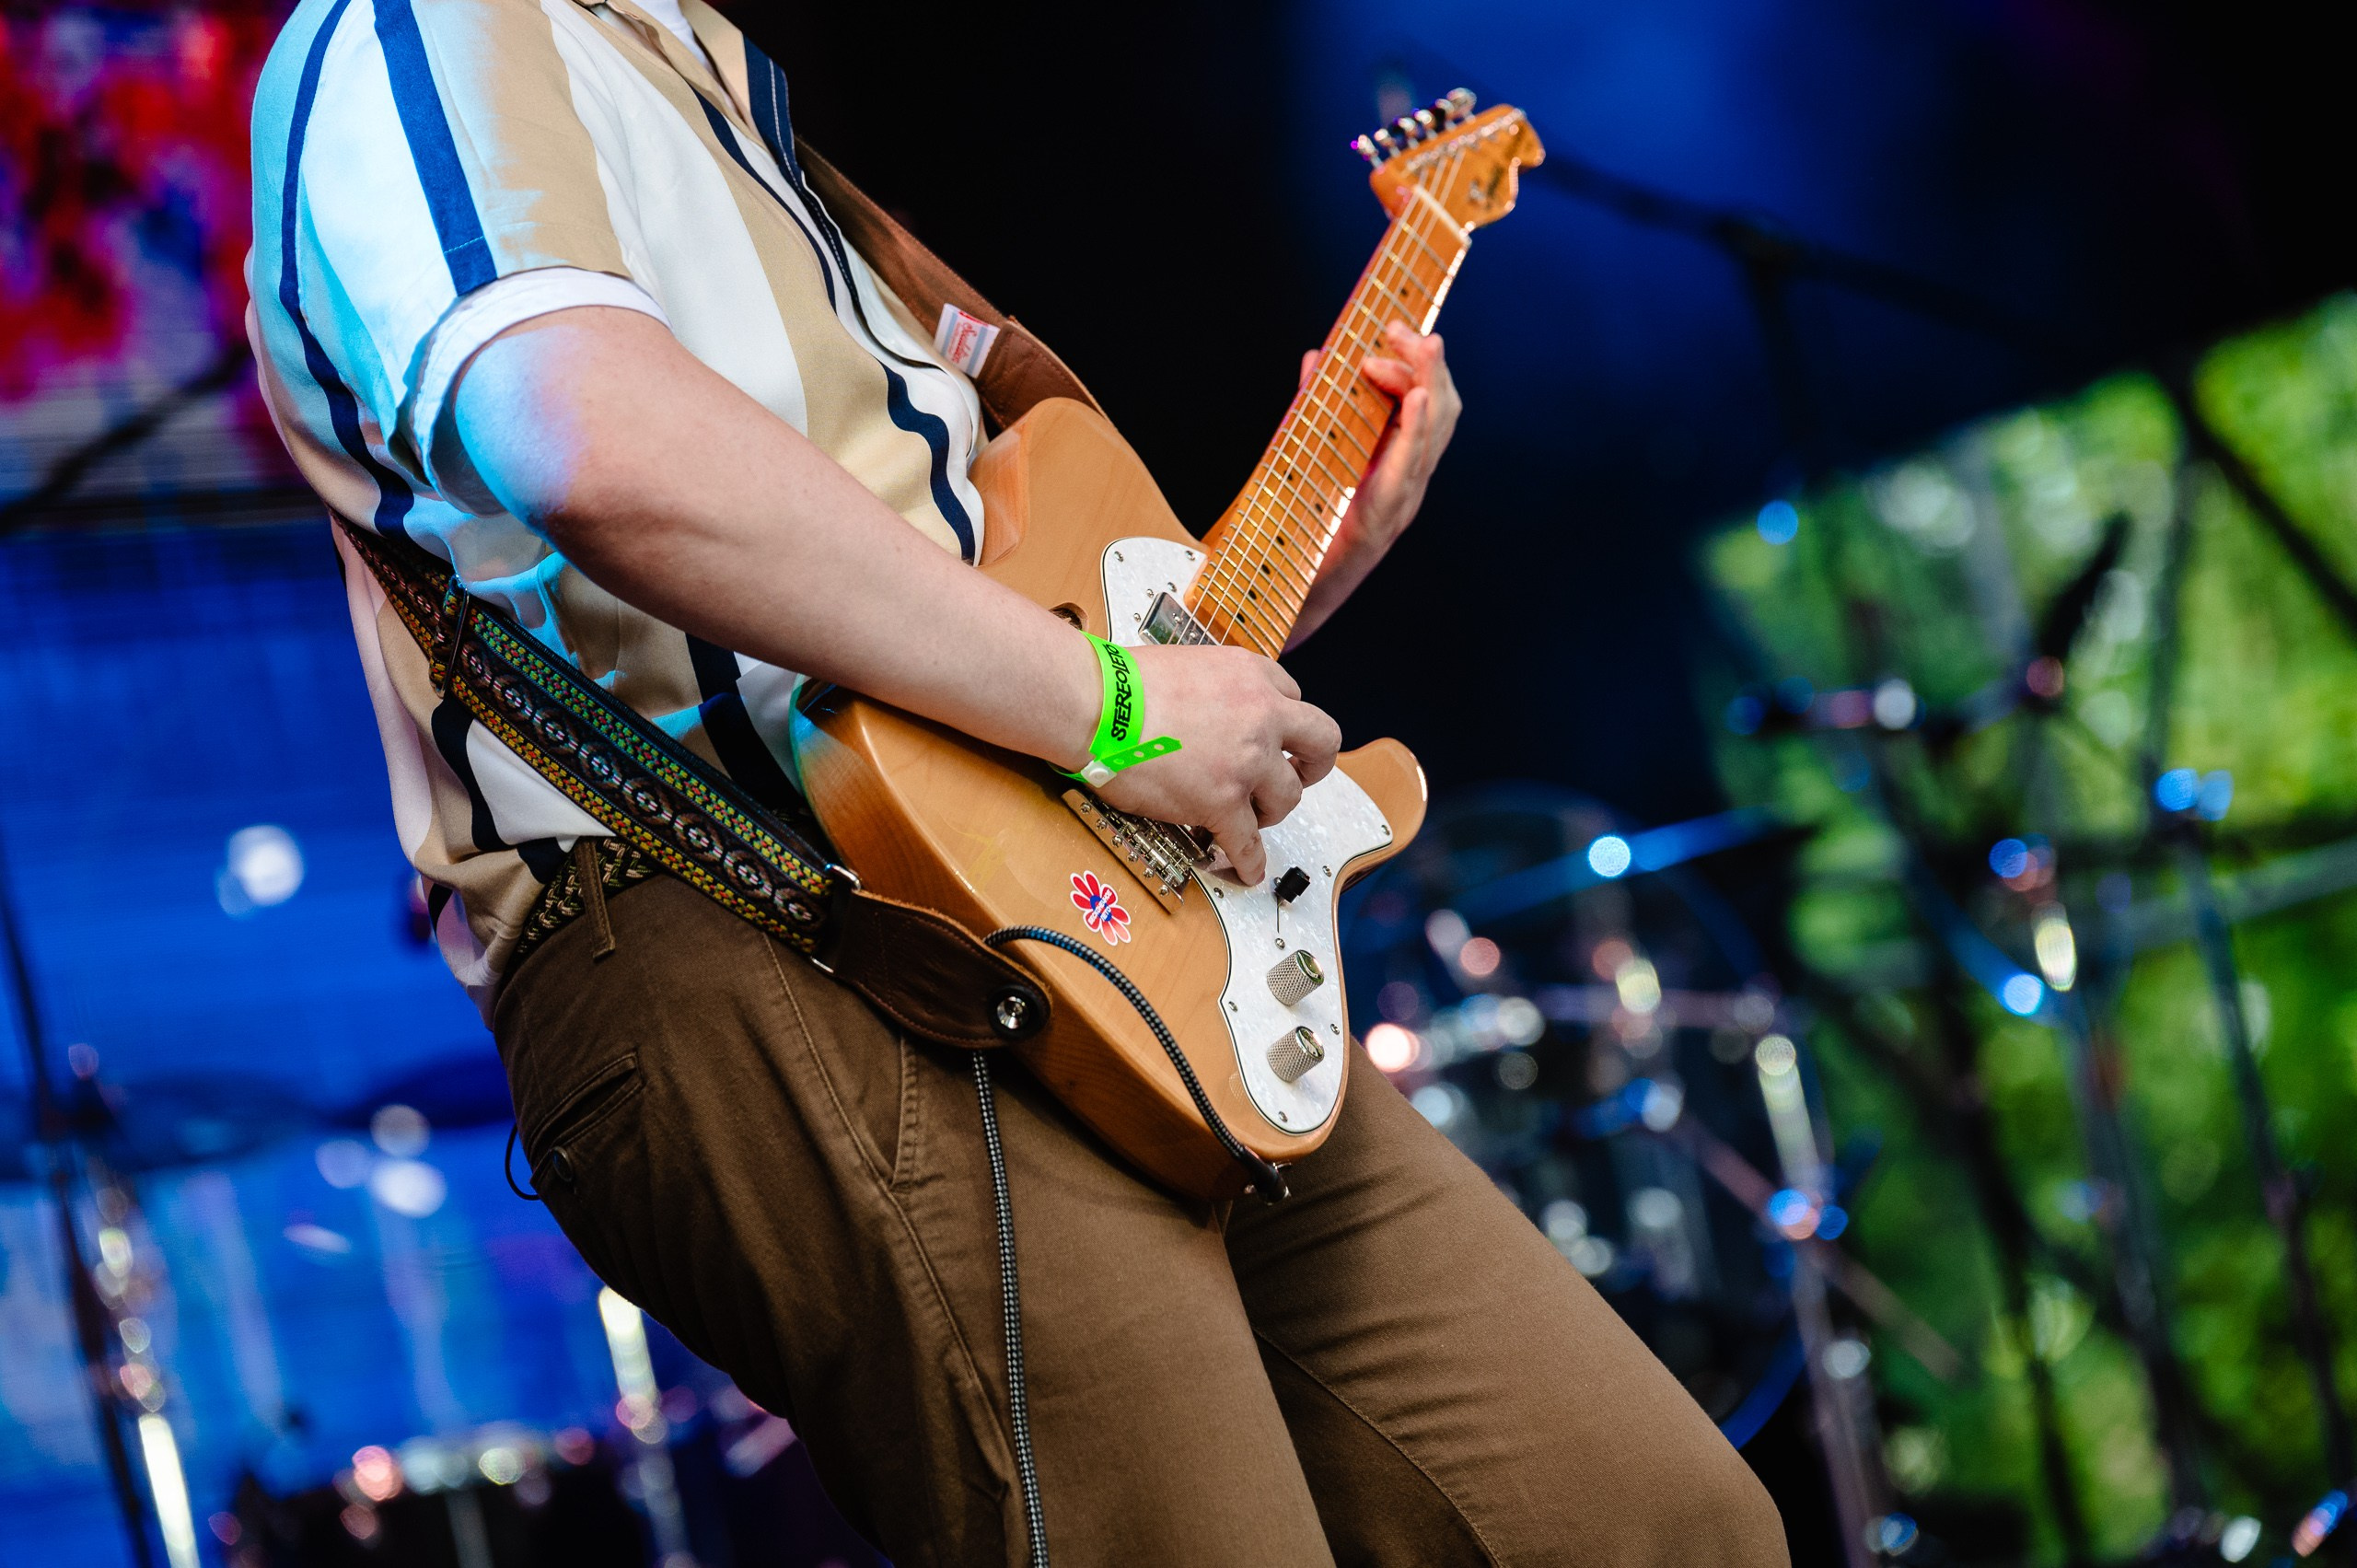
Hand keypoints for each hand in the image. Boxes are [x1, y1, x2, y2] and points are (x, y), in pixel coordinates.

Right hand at [1085, 641, 1340, 885]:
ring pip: (1288, 796)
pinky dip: (1251, 861)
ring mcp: (1245, 762)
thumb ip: (1216, 687)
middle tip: (1298, 775)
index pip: (1294, 700)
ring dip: (1271, 810)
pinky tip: (1247, 870)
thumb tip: (1210, 712)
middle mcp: (1261, 715)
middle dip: (1313, 764)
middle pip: (1321, 742)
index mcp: (1251, 676)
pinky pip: (1249, 842)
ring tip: (1249, 817)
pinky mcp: (1221, 802)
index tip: (1275, 738)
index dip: (1283, 724)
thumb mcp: (1189, 664)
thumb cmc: (1122, 684)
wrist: (1096, 707)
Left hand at [1303, 320, 1461, 549]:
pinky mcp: (1384, 513)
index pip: (1426, 401)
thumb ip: (1317, 407)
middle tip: (1398, 329)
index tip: (1389, 332)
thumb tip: (1316, 356)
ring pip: (1435, 434)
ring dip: (1431, 383)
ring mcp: (1404, 496)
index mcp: (1401, 462)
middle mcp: (1412, 477)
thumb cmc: (1307, 526)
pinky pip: (1408, 466)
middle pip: (1442, 410)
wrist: (1293, 590)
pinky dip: (1414, 429)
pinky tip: (1416, 397)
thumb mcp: (1314, 454)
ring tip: (1426, 344)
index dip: (1416, 362)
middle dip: (1427, 363)